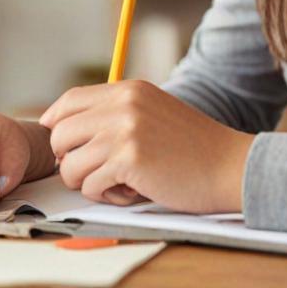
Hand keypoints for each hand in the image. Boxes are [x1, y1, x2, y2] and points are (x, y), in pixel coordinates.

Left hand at [39, 80, 253, 212]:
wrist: (231, 167)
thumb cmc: (193, 149)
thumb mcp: (153, 113)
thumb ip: (115, 114)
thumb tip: (67, 129)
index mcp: (127, 90)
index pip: (70, 101)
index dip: (56, 124)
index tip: (60, 144)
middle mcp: (122, 105)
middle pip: (60, 134)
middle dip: (69, 160)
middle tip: (95, 172)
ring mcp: (124, 131)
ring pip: (70, 165)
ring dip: (89, 183)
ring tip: (118, 184)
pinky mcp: (128, 160)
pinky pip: (90, 186)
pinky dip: (106, 197)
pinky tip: (131, 192)